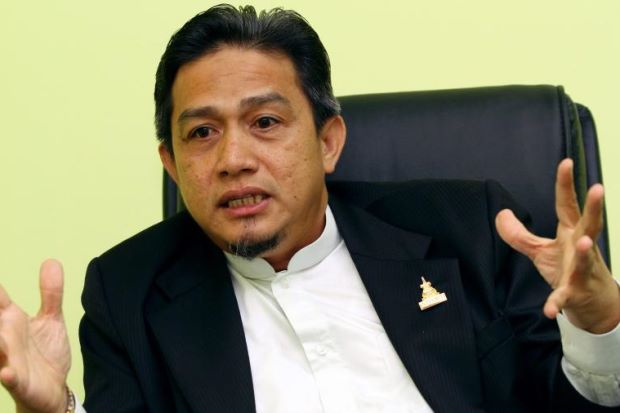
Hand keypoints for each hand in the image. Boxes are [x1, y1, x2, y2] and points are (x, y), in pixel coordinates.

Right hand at [0, 259, 70, 412]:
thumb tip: (52, 261)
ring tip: (1, 336)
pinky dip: (6, 374)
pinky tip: (7, 372)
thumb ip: (51, 293)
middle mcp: (5, 338)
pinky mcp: (18, 381)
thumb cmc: (45, 353)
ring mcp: (9, 359)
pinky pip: (9, 378)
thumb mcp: (51, 319)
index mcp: (11, 320)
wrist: (54, 388)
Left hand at [496, 158, 619, 333]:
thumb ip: (519, 234)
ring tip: (584, 242)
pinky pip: (565, 298)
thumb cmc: (567, 269)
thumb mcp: (540, 250)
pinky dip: (557, 304)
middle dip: (594, 207)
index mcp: (571, 233)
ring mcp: (581, 270)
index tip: (566, 162)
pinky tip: (550, 311)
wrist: (591, 303)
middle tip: (599, 188)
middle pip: (589, 224)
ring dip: (585, 252)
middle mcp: (580, 247)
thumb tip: (501, 214)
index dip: (566, 184)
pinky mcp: (574, 293)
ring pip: (585, 259)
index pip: (567, 205)